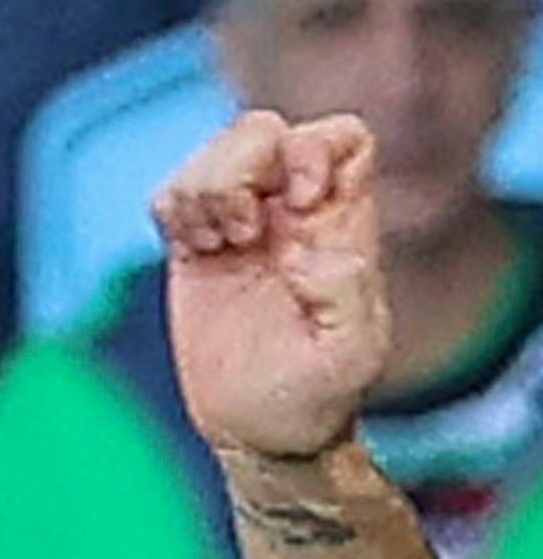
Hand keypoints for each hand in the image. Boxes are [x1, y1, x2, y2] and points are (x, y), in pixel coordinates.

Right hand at [154, 111, 389, 462]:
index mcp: (343, 228)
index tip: (298, 200)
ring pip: (216, 151)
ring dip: (205, 189)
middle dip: (243, 164)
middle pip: (265, 129)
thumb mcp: (354, 357)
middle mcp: (295, 215)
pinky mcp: (197, 242)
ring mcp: (246, 224)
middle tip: (245, 231)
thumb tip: (309, 252)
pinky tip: (194, 251)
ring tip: (220, 246)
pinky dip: (175, 207)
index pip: (343, 139)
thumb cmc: (321, 397)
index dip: (315, 149)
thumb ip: (349, 297)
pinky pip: (173, 189)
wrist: (265, 430)